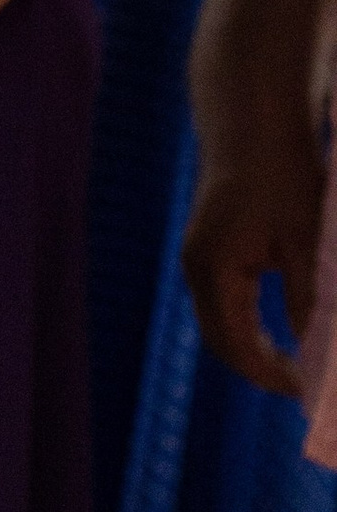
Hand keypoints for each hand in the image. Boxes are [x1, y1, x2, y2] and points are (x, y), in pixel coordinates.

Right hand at [181, 112, 327, 400]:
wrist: (253, 118)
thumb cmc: (281, 174)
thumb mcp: (304, 240)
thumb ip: (306, 299)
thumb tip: (315, 351)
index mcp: (213, 270)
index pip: (235, 345)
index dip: (270, 375)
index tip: (307, 393)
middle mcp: (197, 268)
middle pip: (222, 340)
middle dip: (261, 369)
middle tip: (304, 388)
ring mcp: (201, 258)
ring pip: (223, 323)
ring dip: (256, 349)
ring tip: (299, 368)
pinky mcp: (212, 249)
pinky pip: (226, 303)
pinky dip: (252, 326)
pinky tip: (285, 331)